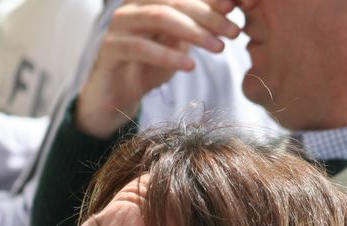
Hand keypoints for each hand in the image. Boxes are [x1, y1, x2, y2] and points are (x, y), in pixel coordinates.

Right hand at [76, 0, 242, 136]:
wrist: (116, 95)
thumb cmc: (150, 65)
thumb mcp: (179, 42)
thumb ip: (197, 25)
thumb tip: (230, 10)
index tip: (236, 6)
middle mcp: (132, 4)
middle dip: (208, 14)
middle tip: (233, 31)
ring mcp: (119, 24)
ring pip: (160, 17)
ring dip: (194, 32)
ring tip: (218, 49)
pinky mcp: (110, 49)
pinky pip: (142, 47)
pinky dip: (169, 55)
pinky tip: (190, 65)